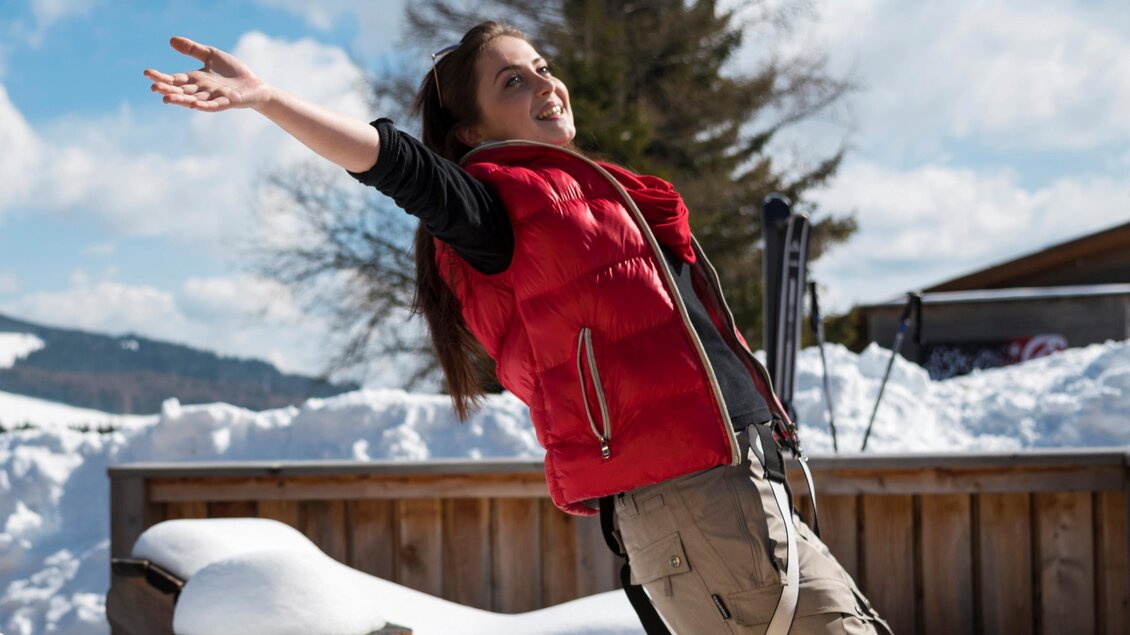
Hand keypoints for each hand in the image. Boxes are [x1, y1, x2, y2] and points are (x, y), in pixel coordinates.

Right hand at [144, 37, 269, 111]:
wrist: (254, 84)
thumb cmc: (232, 71)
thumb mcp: (211, 55)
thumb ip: (192, 49)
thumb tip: (171, 40)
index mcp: (196, 79)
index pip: (175, 78)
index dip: (162, 77)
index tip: (147, 73)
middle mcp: (202, 90)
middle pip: (181, 90)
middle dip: (168, 89)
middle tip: (153, 87)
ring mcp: (214, 97)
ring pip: (194, 100)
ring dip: (180, 100)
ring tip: (166, 99)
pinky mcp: (227, 102)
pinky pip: (214, 106)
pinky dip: (204, 106)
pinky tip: (194, 105)